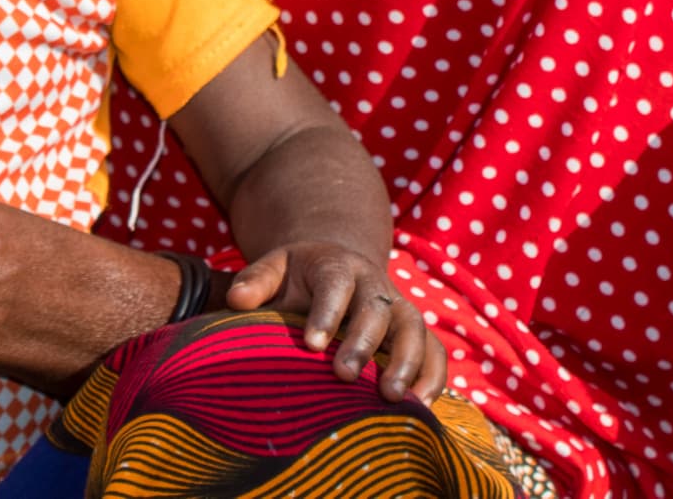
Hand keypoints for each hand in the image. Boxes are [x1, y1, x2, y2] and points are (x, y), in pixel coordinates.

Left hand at [224, 243, 445, 401]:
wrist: (339, 269)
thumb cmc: (299, 278)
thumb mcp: (275, 268)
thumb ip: (255, 281)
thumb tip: (236, 300)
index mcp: (338, 266)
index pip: (335, 285)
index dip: (326, 313)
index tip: (311, 344)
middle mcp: (376, 284)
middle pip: (377, 309)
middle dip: (363, 342)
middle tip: (345, 375)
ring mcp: (401, 307)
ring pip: (413, 329)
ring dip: (406, 362)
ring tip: (392, 397)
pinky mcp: (417, 332)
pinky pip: (435, 352)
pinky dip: (433, 377)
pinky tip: (421, 407)